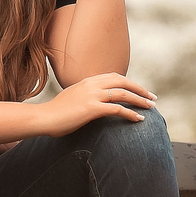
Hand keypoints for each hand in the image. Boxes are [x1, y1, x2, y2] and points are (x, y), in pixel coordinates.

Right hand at [38, 72, 155, 135]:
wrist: (43, 118)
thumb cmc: (56, 113)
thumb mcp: (73, 98)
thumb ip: (85, 96)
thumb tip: (95, 103)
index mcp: (87, 81)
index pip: (114, 77)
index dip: (130, 83)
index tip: (140, 91)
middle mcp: (91, 84)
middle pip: (123, 81)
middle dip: (140, 89)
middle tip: (152, 98)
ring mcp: (92, 95)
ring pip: (123, 94)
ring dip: (140, 100)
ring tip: (151, 108)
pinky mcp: (92, 108)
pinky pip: (117, 109)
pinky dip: (131, 114)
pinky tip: (139, 119)